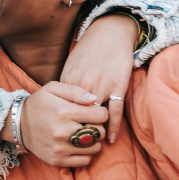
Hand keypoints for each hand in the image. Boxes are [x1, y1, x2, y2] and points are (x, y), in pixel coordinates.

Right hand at [18, 82, 107, 166]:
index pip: (101, 116)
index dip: (100, 112)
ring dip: (93, 141)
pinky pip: (85, 161)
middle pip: (100, 133)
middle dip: (97, 126)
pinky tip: (77, 145)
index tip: (93, 112)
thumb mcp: (53, 88)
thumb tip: (95, 99)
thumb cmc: (39, 103)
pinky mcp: (57, 160)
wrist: (18, 124)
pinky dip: (85, 153)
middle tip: (87, 123)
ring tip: (82, 134)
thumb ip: (76, 91)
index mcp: (64, 111)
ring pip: (95, 148)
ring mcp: (60, 148)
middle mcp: (63, 132)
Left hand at [61, 14, 137, 142]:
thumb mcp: (70, 66)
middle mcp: (83, 86)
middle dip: (77, 132)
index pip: (63, 110)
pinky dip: (114, 128)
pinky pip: (115, 112)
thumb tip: (60, 105)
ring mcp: (101, 87)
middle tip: (77, 147)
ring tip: (94, 145)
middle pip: (78, 116)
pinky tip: (112, 140)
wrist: (109, 32)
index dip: (63, 125)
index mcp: (69, 81)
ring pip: (96, 117)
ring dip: (95, 132)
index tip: (61, 137)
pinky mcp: (118, 87)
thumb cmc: (88, 50)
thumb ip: (66, 86)